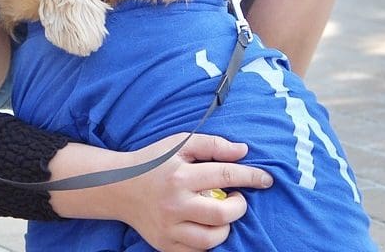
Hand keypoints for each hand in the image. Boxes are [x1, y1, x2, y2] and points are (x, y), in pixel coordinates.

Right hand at [122, 133, 272, 251]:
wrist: (118, 188)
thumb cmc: (154, 162)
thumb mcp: (180, 143)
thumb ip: (213, 145)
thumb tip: (244, 152)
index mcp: (180, 176)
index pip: (227, 176)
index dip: (252, 177)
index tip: (266, 180)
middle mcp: (174, 204)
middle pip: (222, 214)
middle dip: (239, 206)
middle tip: (236, 198)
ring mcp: (168, 228)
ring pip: (212, 238)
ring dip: (225, 227)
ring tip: (220, 213)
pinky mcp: (164, 244)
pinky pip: (197, 251)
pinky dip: (208, 241)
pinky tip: (206, 226)